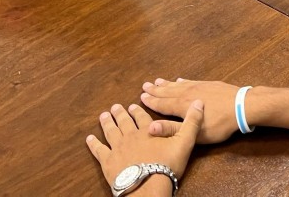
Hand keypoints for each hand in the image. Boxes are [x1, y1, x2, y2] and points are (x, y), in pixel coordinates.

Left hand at [87, 101, 202, 195]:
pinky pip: (98, 150)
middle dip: (120, 113)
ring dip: (107, 122)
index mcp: (147, 130)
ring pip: (111, 132)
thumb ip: (192, 122)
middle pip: (124, 122)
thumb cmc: (167, 165)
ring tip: (104, 115)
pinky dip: (93, 144)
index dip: (137, 110)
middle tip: (115, 106)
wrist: (147, 186)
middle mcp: (130, 136)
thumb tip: (199, 102)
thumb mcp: (185, 142)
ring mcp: (117, 148)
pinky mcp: (107, 162)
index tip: (132, 104)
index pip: (142, 116)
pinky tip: (89, 139)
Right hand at [141, 78, 239, 143]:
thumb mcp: (194, 133)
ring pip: (178, 85)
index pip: (162, 103)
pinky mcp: (208, 84)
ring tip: (157, 81)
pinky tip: (180, 80)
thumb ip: (172, 130)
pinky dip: (182, 81)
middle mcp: (187, 93)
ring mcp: (198, 86)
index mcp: (182, 106)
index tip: (141, 96)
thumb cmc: (218, 124)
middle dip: (156, 90)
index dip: (151, 101)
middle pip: (168, 91)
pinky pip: (190, 81)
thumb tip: (150, 127)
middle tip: (145, 85)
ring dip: (167, 84)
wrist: (242, 106)